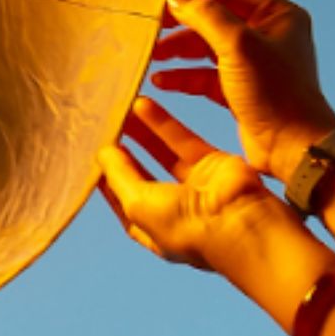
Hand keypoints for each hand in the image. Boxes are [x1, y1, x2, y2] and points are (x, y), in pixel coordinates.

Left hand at [98, 100, 285, 271]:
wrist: (243, 223)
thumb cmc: (188, 227)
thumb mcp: (140, 205)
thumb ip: (120, 177)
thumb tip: (103, 154)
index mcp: (154, 230)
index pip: (123, 203)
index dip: (106, 183)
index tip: (91, 159)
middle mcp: (173, 210)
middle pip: (141, 176)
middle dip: (124, 155)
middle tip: (105, 130)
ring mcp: (194, 187)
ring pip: (161, 154)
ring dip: (141, 134)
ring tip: (120, 112)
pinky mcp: (212, 164)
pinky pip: (182, 140)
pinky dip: (163, 124)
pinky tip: (142, 105)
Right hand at [150, 0, 334, 183]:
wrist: (291, 147)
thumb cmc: (275, 93)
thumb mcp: (238, 44)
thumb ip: (206, 16)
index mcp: (277, 15)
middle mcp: (267, 35)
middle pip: (216, 16)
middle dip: (183, 21)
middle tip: (154, 25)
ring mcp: (253, 64)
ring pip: (208, 47)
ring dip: (179, 49)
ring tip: (153, 54)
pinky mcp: (240, 91)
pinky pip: (206, 76)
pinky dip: (184, 76)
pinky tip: (162, 81)